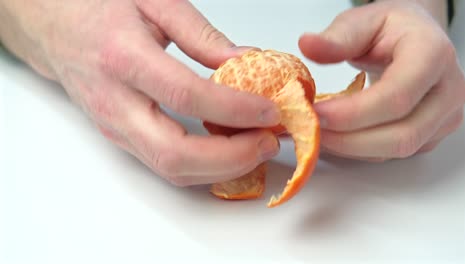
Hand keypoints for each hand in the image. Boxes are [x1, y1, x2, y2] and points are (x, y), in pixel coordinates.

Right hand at [0, 0, 280, 184]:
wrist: (53, 26)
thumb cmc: (98, 7)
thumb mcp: (155, 3)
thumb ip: (202, 36)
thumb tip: (246, 62)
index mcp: (123, 57)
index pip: (185, 95)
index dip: (233, 108)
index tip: (269, 110)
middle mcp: (115, 102)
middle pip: (175, 152)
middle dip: (231, 157)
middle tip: (268, 142)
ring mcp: (115, 126)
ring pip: (170, 168)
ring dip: (222, 167)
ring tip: (256, 147)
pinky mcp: (120, 137)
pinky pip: (165, 164)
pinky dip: (203, 166)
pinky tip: (227, 149)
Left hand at [299, 0, 464, 160]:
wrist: (416, 38)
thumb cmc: (392, 28)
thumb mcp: (362, 21)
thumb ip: (337, 37)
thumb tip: (307, 45)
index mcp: (433, 55)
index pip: (396, 97)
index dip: (353, 113)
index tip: (316, 114)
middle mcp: (448, 90)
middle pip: (401, 135)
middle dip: (348, 140)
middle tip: (311, 129)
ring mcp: (444, 117)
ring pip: (396, 150)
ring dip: (351, 148)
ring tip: (318, 132)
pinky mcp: (432, 135)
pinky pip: (393, 154)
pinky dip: (359, 150)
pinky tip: (335, 136)